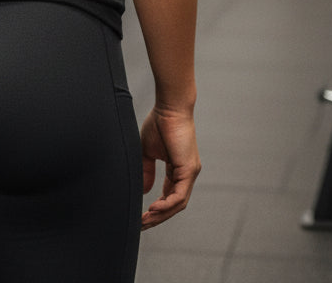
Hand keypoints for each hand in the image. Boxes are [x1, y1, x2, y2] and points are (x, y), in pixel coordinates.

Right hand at [139, 106, 199, 229]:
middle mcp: (186, 174)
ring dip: (161, 215)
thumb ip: (146, 171)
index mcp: (177, 169)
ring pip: (178, 203)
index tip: (141, 216)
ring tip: (145, 220)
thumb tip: (144, 191)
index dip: (156, 208)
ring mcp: (190, 173)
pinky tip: (153, 208)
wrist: (169, 107)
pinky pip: (179, 195)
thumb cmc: (159, 123)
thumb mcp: (148, 151)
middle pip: (174, 204)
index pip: (168, 196)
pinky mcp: (189, 170)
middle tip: (142, 225)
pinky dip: (166, 204)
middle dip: (158, 217)